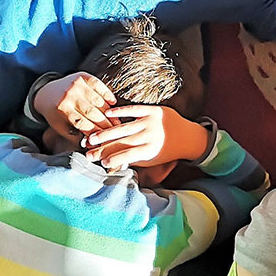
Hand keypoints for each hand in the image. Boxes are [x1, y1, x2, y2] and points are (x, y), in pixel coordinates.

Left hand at [32, 71, 117, 139]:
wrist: (46, 93)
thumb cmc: (56, 114)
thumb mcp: (61, 127)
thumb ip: (75, 136)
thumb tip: (91, 145)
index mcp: (62, 110)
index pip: (83, 124)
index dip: (96, 132)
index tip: (106, 140)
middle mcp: (69, 96)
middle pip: (92, 112)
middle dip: (106, 124)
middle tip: (116, 131)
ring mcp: (76, 84)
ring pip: (98, 101)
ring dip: (109, 112)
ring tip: (117, 121)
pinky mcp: (82, 76)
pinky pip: (99, 85)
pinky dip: (107, 95)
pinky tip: (113, 103)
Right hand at [85, 104, 208, 170]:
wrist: (187, 137)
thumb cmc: (164, 152)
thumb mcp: (150, 160)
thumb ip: (132, 160)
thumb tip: (109, 166)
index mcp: (150, 151)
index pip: (127, 155)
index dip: (112, 159)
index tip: (99, 162)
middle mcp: (151, 136)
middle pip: (122, 142)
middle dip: (103, 147)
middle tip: (87, 150)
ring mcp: (152, 122)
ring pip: (125, 127)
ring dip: (106, 132)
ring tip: (92, 136)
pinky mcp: (154, 110)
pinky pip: (135, 109)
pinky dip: (121, 111)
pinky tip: (108, 113)